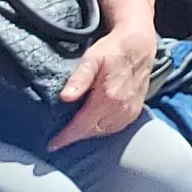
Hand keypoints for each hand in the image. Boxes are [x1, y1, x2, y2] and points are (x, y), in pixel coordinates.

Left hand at [50, 21, 159, 146]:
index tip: (52, 145)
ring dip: (88, 133)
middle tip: (59, 137)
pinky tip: (93, 123)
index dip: (66, 137)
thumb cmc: (113, 50)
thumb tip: (65, 97)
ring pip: (103, 132)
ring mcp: (129, 113)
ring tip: (73, 131)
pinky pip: (114, 128)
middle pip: (91, 132)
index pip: (82, 126)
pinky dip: (102, 129)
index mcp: (107, 97)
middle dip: (74, 136)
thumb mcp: (92, 58)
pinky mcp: (134, 112)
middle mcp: (120, 109)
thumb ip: (79, 78)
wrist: (139, 46)